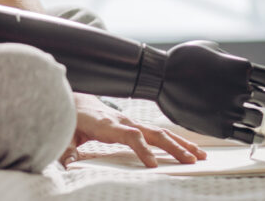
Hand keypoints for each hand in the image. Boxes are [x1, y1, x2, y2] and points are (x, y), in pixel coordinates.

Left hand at [59, 94, 207, 168]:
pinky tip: (187, 148)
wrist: (74, 99)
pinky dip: (174, 139)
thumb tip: (68, 163)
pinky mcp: (134, 124)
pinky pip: (157, 131)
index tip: (154, 165)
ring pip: (160, 131)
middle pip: (153, 133)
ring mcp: (130, 121)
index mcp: (107, 124)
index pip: (130, 136)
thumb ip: (67, 150)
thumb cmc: (71, 117)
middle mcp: (122, 120)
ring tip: (199, 155)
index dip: (143, 150)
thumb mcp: (66, 134)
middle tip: (190, 161)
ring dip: (180, 143)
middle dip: (173, 147)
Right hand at [154, 40, 264, 142]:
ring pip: (257, 118)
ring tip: (250, 115)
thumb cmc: (184, 59)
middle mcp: (240, 89)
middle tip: (257, 99)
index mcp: (241, 67)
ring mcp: (230, 110)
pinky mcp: (220, 127)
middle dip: (263, 99)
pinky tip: (256, 135)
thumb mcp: (212, 51)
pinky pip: (247, 136)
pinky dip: (255, 136)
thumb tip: (246, 74)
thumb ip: (232, 63)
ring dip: (255, 116)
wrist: (159, 77)